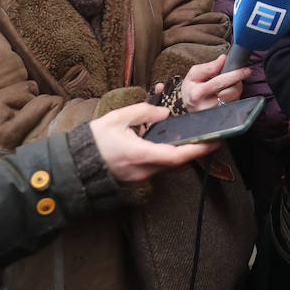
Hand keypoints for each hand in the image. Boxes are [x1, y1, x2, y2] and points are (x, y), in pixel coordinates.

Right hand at [89, 102, 218, 182]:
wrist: (74, 163)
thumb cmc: (94, 140)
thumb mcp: (117, 118)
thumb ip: (143, 112)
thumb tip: (165, 113)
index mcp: (140, 154)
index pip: (176, 156)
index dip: (198, 149)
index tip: (214, 141)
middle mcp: (144, 170)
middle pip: (177, 162)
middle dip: (196, 150)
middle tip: (213, 136)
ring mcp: (141, 177)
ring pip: (169, 166)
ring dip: (184, 153)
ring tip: (197, 136)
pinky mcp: (137, 177)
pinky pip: (159, 167)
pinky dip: (170, 155)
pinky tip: (174, 143)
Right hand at [180, 55, 250, 111]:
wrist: (188, 105)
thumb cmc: (191, 88)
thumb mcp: (194, 75)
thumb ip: (208, 67)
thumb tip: (223, 59)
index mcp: (197, 94)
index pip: (220, 82)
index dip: (235, 75)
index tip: (246, 70)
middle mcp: (205, 106)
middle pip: (230, 92)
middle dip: (238, 81)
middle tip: (244, 73)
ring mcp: (213, 114)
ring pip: (234, 99)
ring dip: (236, 89)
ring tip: (229, 85)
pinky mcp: (220, 118)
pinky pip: (234, 106)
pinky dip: (234, 97)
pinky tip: (228, 94)